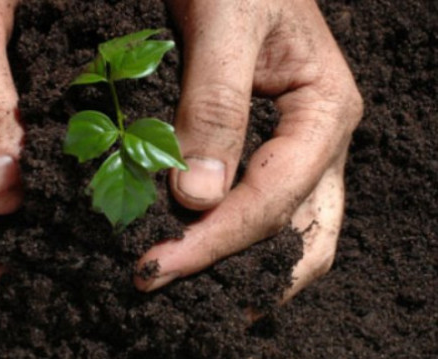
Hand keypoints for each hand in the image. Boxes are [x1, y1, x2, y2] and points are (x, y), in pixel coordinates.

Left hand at [135, 0, 362, 302]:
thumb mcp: (225, 27)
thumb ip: (215, 107)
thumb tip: (196, 197)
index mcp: (324, 111)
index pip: (274, 199)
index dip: (215, 239)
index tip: (156, 265)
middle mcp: (319, 140)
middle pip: (298, 235)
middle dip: (236, 272)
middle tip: (164, 285)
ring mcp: (297, 146)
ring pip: (287, 230)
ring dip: (239, 265)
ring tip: (181, 283)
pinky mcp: (267, 146)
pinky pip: (261, 206)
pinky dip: (230, 236)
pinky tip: (193, 245)